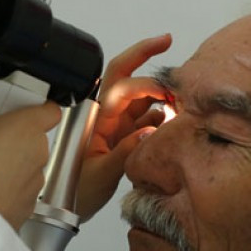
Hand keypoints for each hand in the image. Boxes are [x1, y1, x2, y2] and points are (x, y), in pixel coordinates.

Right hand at [0, 102, 61, 229]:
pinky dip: (5, 187)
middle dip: (10, 135)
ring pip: (25, 164)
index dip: (35, 106)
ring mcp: (36, 182)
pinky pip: (19, 188)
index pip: (50, 109)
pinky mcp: (27, 205)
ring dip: (7, 162)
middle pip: (31, 136)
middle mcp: (38, 153)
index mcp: (26, 127)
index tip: (14, 108)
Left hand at [75, 33, 172, 221]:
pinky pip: (147, 118)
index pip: (120, 84)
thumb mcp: (101, 174)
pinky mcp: (125, 136)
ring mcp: (116, 124)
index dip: (144, 75)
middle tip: (167, 42)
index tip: (166, 75)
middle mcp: (105, 115)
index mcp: (95, 118)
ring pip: (142, 97)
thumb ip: (126, 152)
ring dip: (162, 94)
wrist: (67, 209)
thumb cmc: (75, 191)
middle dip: (145, 55)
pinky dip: (163, 116)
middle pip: (126, 76)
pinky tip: (175, 122)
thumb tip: (150, 130)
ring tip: (183, 101)